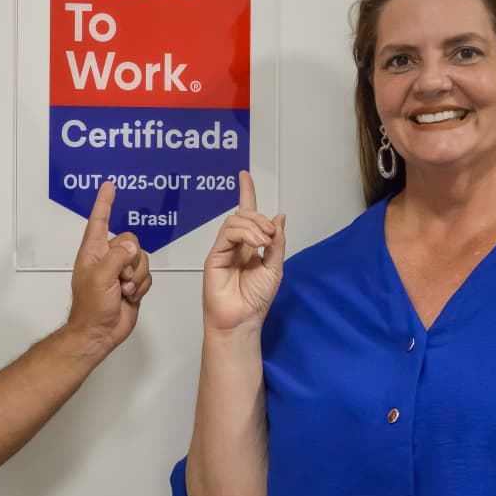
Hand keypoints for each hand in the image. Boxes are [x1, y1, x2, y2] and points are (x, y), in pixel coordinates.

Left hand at [66, 181, 151, 353]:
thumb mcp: (101, 278)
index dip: (105, 203)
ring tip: (123, 290)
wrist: (99, 333)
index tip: (109, 186)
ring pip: (142, 259)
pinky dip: (141, 287)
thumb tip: (131, 246)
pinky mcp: (132, 283)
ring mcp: (120, 271)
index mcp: (93, 251)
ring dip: (136, 277)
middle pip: (131, 241)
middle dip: (131, 261)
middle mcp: (106, 257)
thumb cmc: (91, 308)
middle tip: (120, 278)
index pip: (99, 220)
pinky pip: (147, 275)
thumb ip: (117, 256)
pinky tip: (129, 296)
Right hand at [203, 171, 285, 333]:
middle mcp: (235, 245)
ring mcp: (223, 249)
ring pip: (235, 221)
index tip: (244, 175)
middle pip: (244, 214)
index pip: (247, 214)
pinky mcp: (214, 256)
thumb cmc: (256, 299)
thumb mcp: (275, 267)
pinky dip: (245, 233)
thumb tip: (280, 216)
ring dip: (254, 226)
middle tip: (271, 236)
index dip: (246, 193)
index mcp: (249, 246)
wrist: (241, 319)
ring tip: (264, 242)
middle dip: (260, 218)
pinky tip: (256, 244)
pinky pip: (228, 233)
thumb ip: (277, 242)